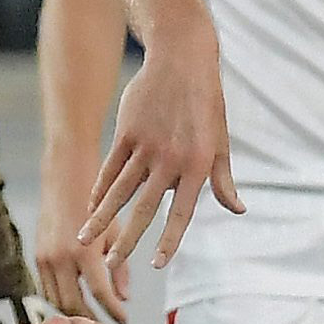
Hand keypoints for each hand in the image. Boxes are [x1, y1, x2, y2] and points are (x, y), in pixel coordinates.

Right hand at [32, 195, 128, 323]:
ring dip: (72, 312)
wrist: (66, 180)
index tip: (124, 320)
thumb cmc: (96, 203)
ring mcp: (46, 259)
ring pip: (56, 300)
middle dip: (90, 319)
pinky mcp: (37, 257)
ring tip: (89, 318)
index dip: (113, 311)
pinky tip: (72, 302)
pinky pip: (45, 288)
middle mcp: (62, 258)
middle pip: (73, 304)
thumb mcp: (114, 233)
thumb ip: (120, 268)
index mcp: (85, 252)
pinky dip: (58, 300)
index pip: (100, 294)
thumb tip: (123, 297)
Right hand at [79, 36, 241, 271]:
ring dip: (100, 218)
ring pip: (118, 191)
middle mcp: (170, 159)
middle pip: (143, 209)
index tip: (156, 263)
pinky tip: (90, 207)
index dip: (169, 240)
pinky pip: (109, 167)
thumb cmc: (206, 103)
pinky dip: (98, 189)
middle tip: (111, 265)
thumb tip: (238, 209)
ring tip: (85, 240)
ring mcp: (145, 145)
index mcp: (197, 166)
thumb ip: (223, 179)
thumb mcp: (220, 141)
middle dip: (126, 240)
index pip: (181, 212)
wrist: (182, 58)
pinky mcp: (126, 131)